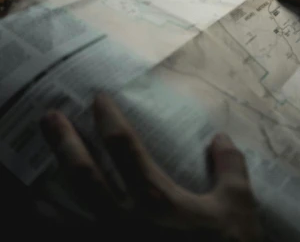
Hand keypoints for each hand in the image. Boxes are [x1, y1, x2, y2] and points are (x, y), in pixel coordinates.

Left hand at [41, 93, 260, 241]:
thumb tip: (221, 139)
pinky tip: (50, 219)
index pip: (124, 147)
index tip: (97, 98)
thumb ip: (230, 168)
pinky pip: (76, 239)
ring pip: (71, 215)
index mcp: (156, 198)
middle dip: (65, 143)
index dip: (108, 119)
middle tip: (49, 117)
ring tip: (34, 175)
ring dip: (52, 192)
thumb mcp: (238, 206)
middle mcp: (126, 219)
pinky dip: (60, 228)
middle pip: (85, 175)